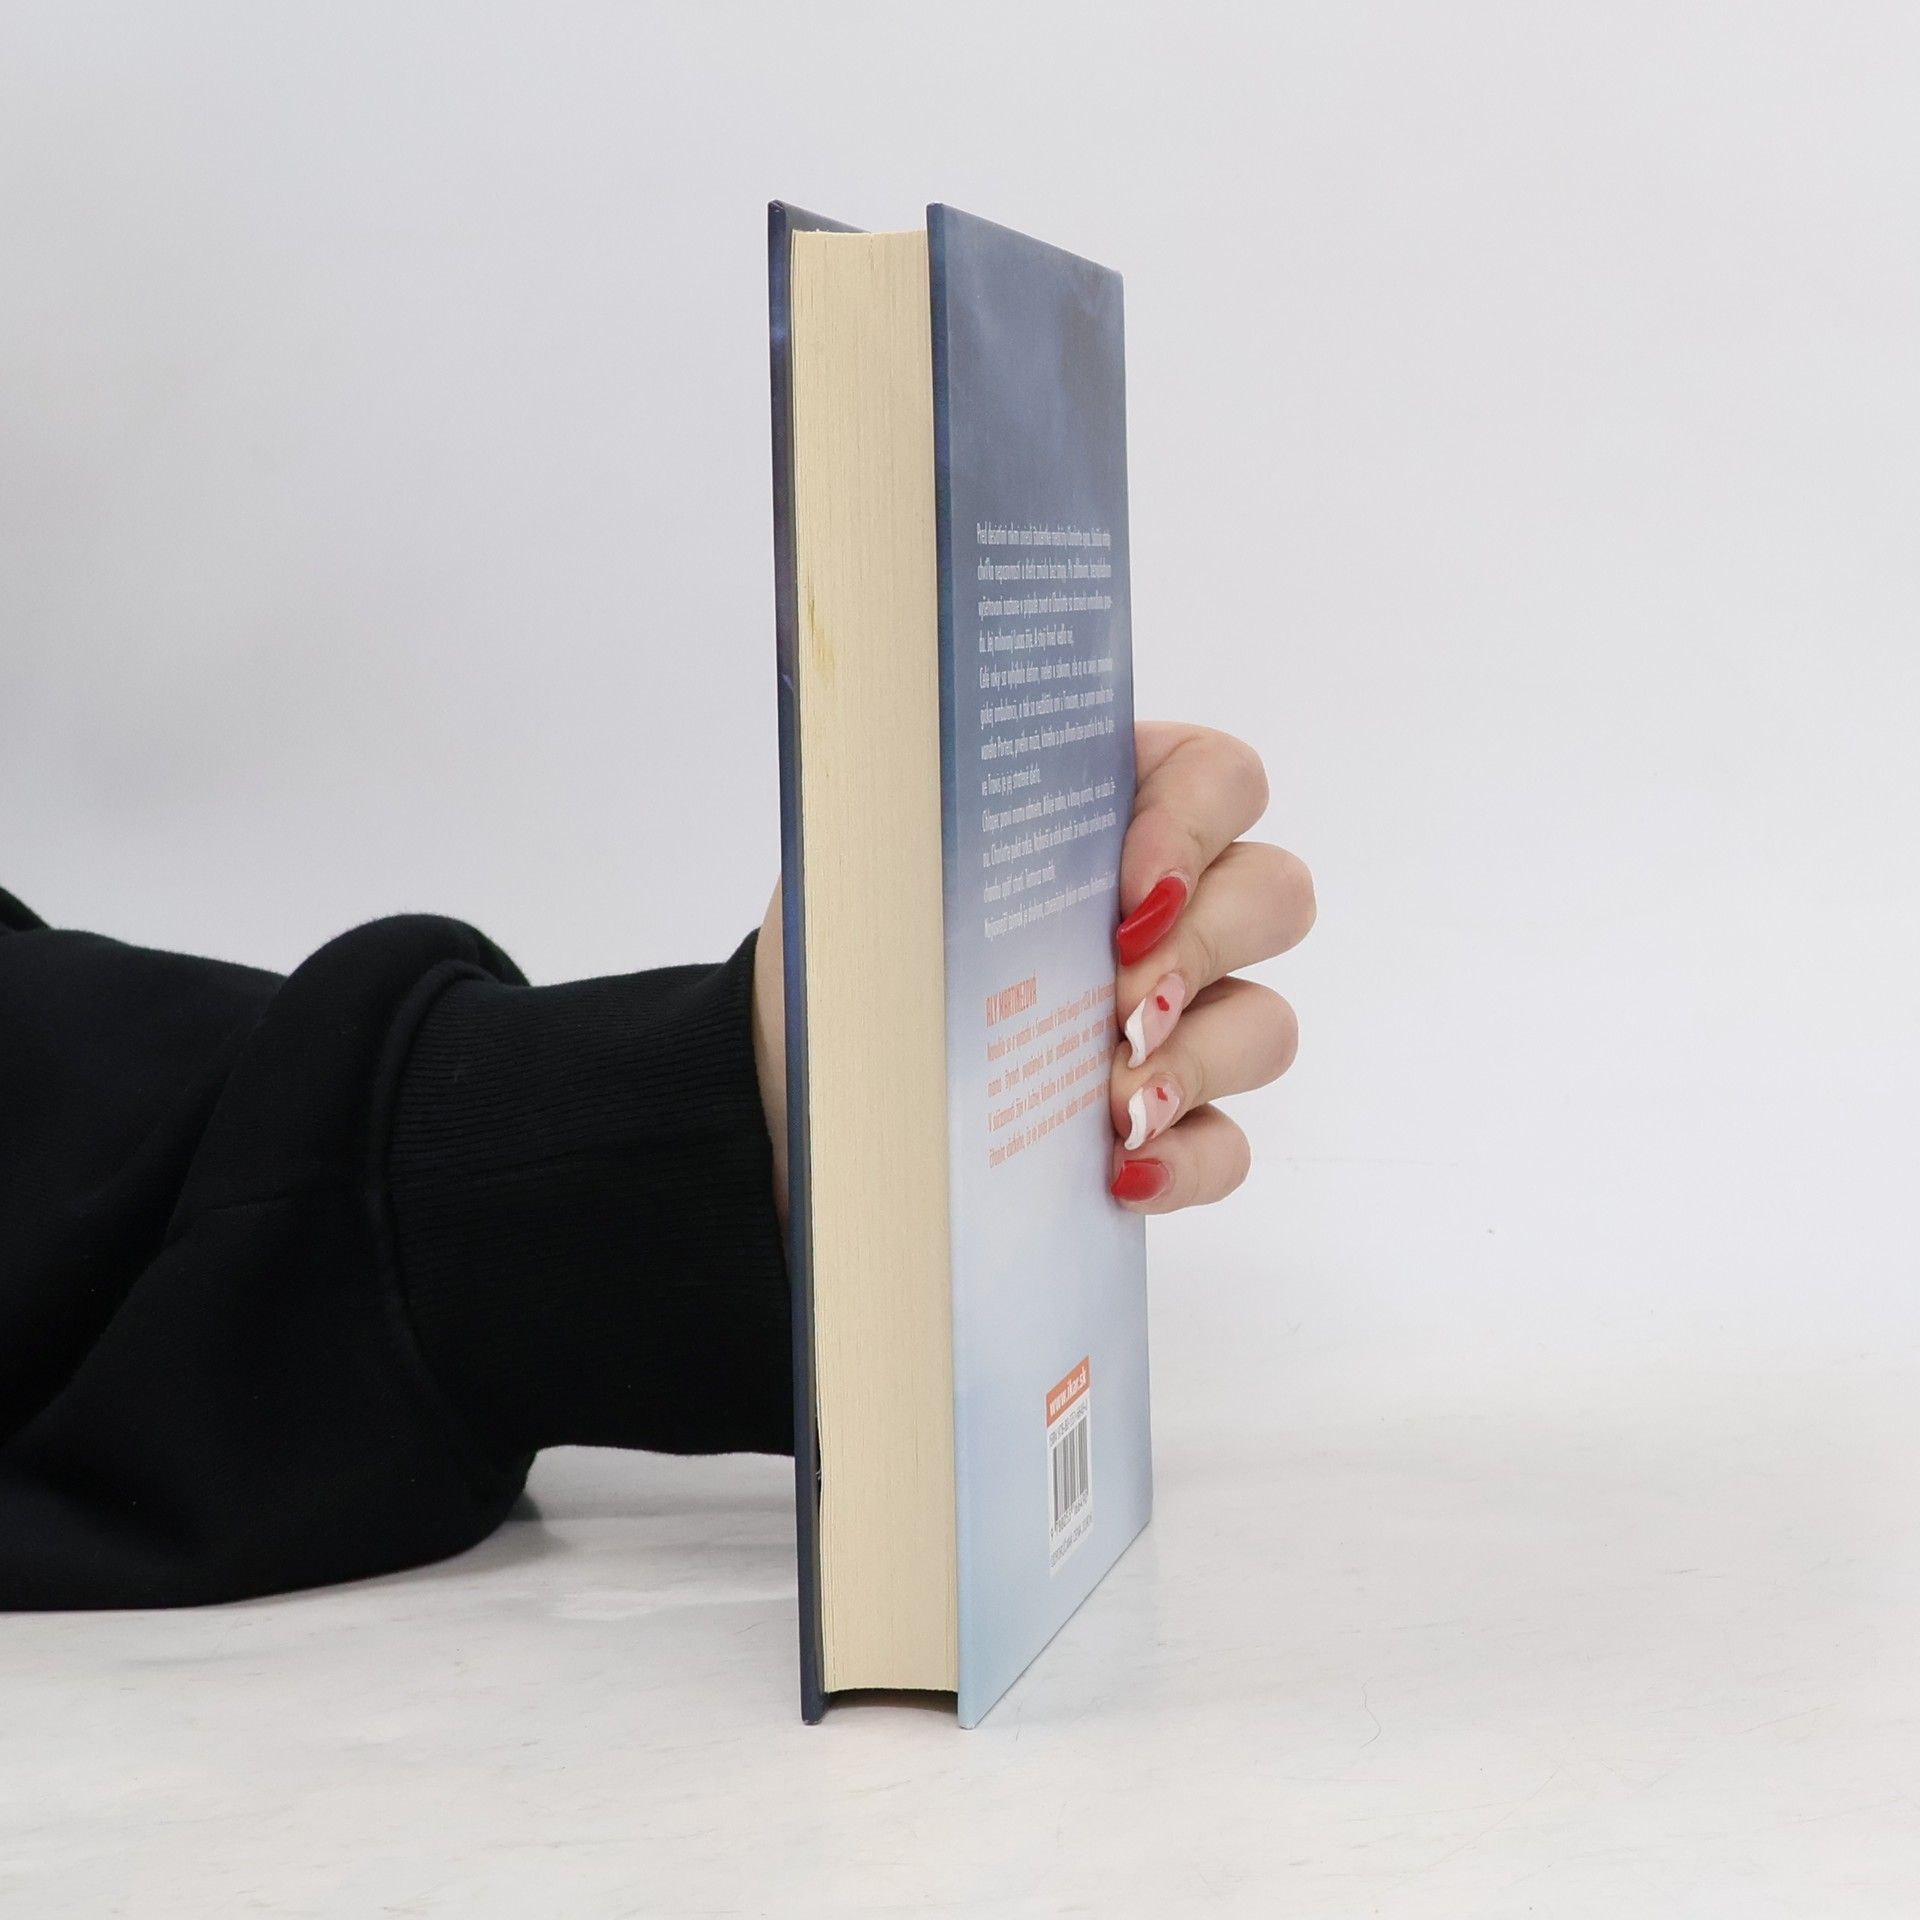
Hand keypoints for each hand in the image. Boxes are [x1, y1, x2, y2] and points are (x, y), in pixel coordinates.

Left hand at [749, 721, 1313, 1222]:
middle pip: (1275, 894)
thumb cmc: (851, 956)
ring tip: (1114, 1103)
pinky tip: (1121, 1172)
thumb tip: (925, 780)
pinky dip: (1187, 1163)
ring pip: (1268, 1024)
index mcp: (1106, 815)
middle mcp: (1166, 912)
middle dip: (1203, 949)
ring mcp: (1180, 1025)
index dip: (1197, 826)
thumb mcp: (867, 867)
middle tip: (1119, 1001)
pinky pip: (1230, 1146)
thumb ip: (922, 812)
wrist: (806, 1096)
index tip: (1128, 895)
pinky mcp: (1167, 1129)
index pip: (1218, 779)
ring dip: (1200, 1060)